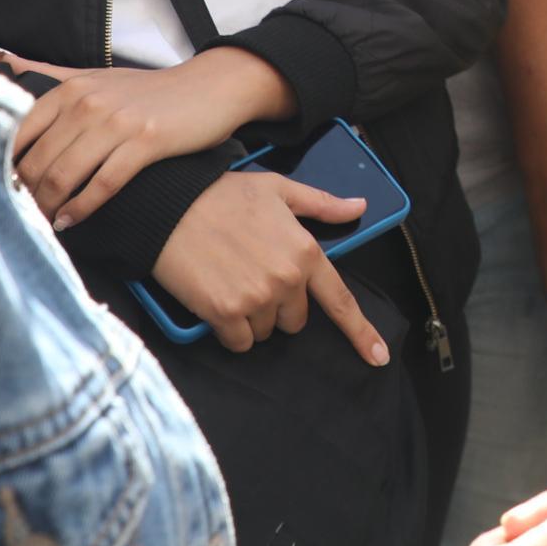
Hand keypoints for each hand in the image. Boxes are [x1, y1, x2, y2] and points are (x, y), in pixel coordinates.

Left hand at [0, 47, 281, 228]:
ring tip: (42, 223)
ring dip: (48, 206)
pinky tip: (71, 221)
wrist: (210, 87)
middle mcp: (88, 103)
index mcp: (70, 88)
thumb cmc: (150, 90)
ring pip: (65, 174)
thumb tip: (3, 60)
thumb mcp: (96, 76)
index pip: (19, 132)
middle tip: (18, 216)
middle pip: (38, 160)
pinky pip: (103, 183)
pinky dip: (82, 207)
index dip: (3, 165)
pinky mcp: (145, 142)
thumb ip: (49, 74)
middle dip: (24, 194)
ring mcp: (117, 122)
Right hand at [150, 170, 387, 361]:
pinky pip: (239, 342)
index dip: (361, 332)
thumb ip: (322, 204)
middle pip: (295, 320)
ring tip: (230, 280)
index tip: (378, 356)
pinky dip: (230, 330)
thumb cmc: (222, 193)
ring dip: (252, 317)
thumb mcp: (278, 189)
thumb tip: (359, 207)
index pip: (339, 300)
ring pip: (265, 332)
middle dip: (279, 306)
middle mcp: (286, 279)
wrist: (168, 205)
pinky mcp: (225, 313)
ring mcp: (256, 298)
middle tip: (252, 275)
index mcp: (304, 251)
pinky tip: (216, 301)